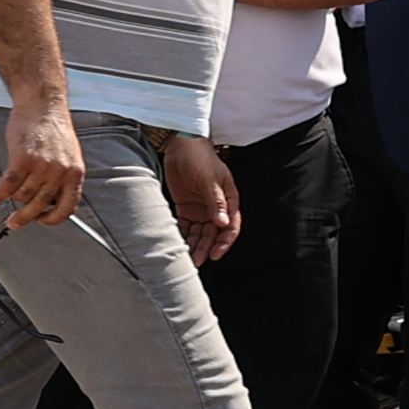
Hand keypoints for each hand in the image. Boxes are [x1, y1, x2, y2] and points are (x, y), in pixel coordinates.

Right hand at [0, 96, 87, 228]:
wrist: (43, 105)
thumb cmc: (54, 129)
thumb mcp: (69, 156)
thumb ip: (63, 177)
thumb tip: (51, 200)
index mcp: (75, 174)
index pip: (67, 208)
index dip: (52, 219)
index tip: (40, 220)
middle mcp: (60, 172)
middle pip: (40, 205)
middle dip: (25, 217)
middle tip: (14, 223)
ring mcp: (42, 166)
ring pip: (23, 195)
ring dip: (12, 199)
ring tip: (4, 196)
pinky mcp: (22, 159)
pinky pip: (8, 185)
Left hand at [157, 132, 239, 265]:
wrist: (181, 147)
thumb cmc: (201, 159)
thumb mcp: (211, 180)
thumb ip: (216, 202)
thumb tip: (223, 223)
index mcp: (229, 201)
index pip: (230, 226)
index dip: (224, 242)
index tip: (215, 254)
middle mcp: (216, 208)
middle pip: (214, 233)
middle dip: (207, 248)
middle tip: (197, 261)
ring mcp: (201, 209)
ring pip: (200, 233)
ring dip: (195, 245)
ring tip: (188, 259)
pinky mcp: (186, 208)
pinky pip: (186, 227)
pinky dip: (184, 236)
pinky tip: (178, 246)